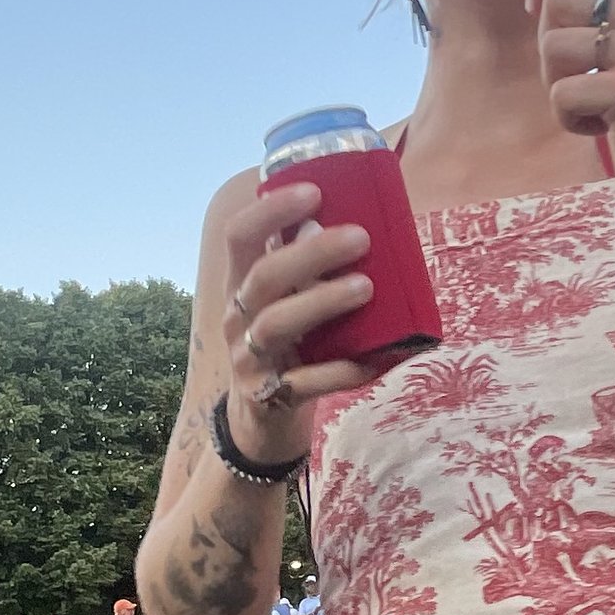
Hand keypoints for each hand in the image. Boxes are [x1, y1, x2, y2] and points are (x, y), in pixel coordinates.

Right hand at [216, 179, 378, 462]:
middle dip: (312, 252)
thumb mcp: (285, 302)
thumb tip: (362, 216)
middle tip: (361, 237)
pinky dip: (341, 370)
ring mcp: (250, 359)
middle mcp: (239, 317)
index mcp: (241, 284)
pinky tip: (375, 359)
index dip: (271, 210)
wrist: (260, 422)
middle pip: (265, 276)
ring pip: (278, 324)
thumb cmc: (288, 345)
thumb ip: (305, 269)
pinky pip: (305, 382)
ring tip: (366, 287)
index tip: (314, 192)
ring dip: (322, 301)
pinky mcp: (270, 398)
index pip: (240, 236)